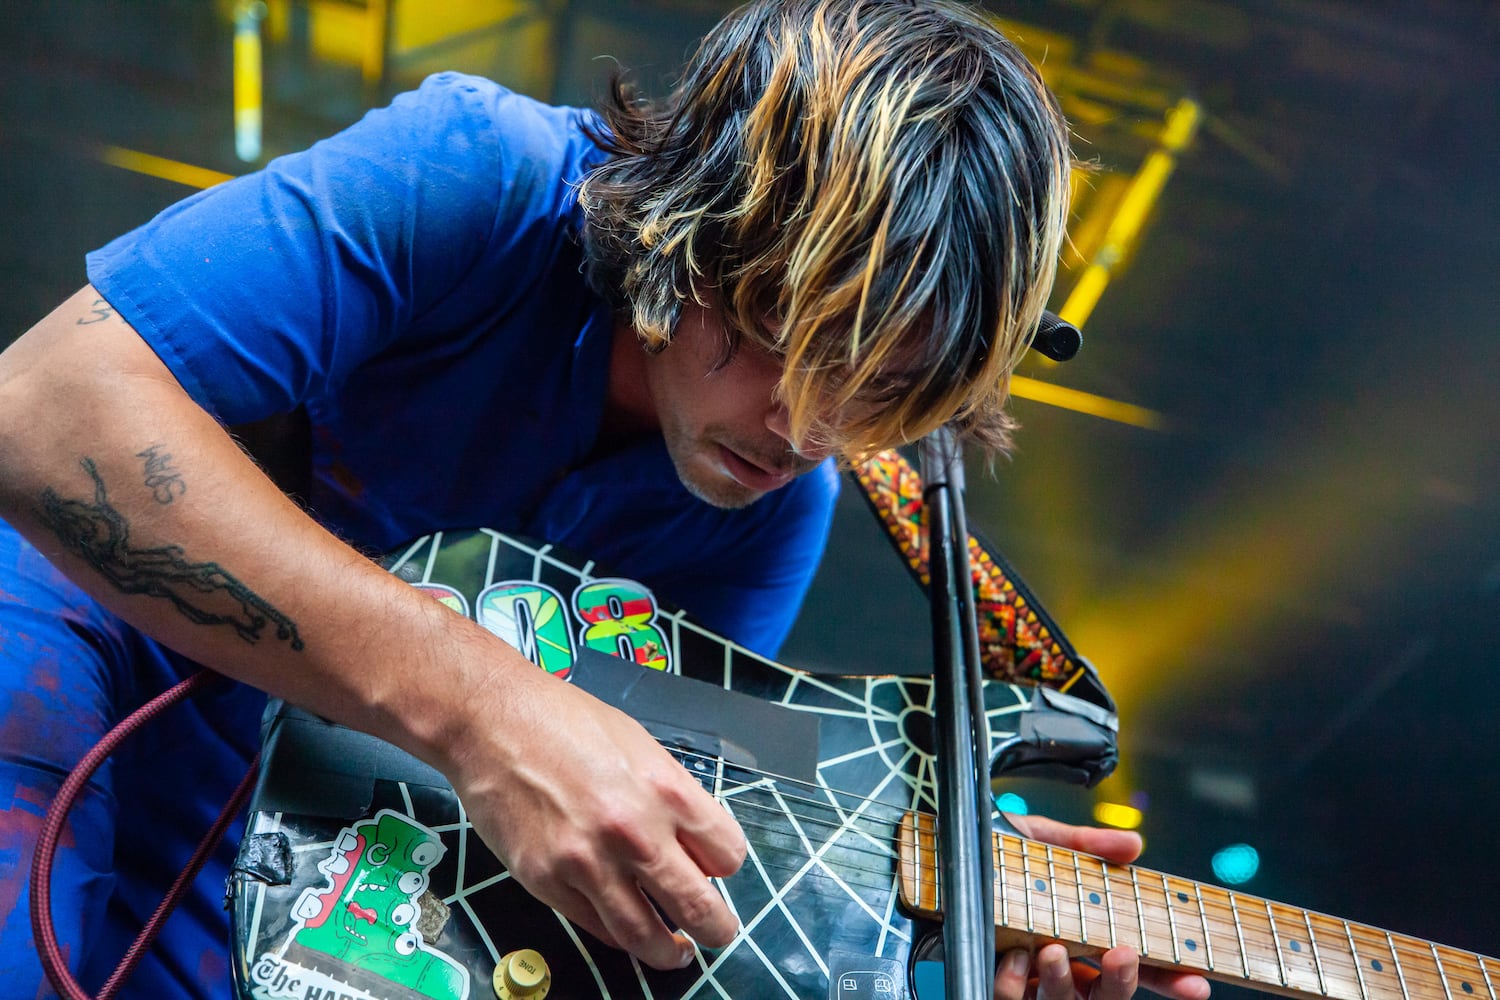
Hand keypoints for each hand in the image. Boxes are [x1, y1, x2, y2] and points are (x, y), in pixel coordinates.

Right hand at [446, 663, 746, 970]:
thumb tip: (690, 841)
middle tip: (718, 933)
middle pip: (698, 907)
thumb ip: (669, 795)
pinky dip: (617, 933)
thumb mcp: (639, 744)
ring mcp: (589, 863)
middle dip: (716, 929)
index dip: (725, 867)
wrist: (492, 722)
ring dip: (668, 952)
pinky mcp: (547, 882)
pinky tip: (625, 928)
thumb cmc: (564, 722)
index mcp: (666, 791)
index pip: (726, 855)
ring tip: (675, 953)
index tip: (716, 871)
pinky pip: (595, 926)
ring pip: (645, 936)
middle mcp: (634, 833)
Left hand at [992, 814, 1212, 999]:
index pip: (1138, 968)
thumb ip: (1090, 846)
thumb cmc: (999, 851)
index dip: (1169, 978)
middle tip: (1123, 955)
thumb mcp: (1046, 842)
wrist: (945, 848)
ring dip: (1064, 983)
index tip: (1198, 981)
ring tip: (1054, 950)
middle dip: (1122, 984)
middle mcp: (1063, 968)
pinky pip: (1010, 999)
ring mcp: (1030, 980)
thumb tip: (1134, 845)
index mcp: (1086, 938)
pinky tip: (1014, 957)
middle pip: (1106, 998)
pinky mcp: (994, 982)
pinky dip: (1014, 984)